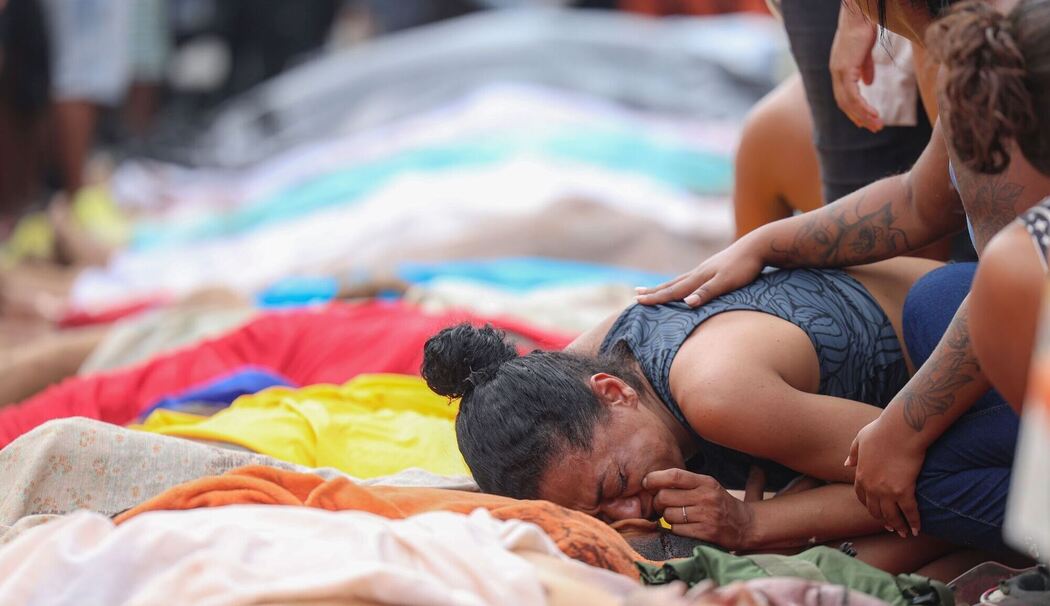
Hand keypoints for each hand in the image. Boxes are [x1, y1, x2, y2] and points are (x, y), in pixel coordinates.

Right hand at [635, 238, 764, 306]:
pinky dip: (679, 283)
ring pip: (679, 280)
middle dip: (653, 291)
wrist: (758, 246)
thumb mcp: (726, 282)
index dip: (655, 297)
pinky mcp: (713, 269)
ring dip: (664, 286)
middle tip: (636, 295)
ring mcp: (705, 269)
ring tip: (652, 289)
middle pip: (671, 284)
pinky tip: (682, 284)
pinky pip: (689, 279)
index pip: (673, 290)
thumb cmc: (744, 267)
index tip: (637, 302)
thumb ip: (707, 293)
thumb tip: (686, 303)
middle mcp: (698, 272)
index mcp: (699, 277)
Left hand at [644, 468, 754, 549]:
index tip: (647, 483)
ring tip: (674, 516)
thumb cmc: (718, 503)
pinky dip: (674, 529)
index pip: (674, 475)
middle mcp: (706, 497)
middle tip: (661, 505)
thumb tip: (652, 481)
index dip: (655, 478)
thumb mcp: (707, 486)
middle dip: (657, 502)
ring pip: (668, 515)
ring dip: (666, 517)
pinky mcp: (706, 533)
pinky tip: (681, 526)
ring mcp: (706, 516)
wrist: (745, 524)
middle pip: (665, 496)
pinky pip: (676, 530)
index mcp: (705, 482)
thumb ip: (684, 482)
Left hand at [830, 6, 881, 131]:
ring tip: (877, 125)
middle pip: (844, 104)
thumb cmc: (864, 28)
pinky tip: (874, 114)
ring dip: (863, 116)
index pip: (844, 97)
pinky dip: (862, 107)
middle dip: (859, 118)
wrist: (861, 15)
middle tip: (874, 128)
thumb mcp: (865, 52)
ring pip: (848, 103)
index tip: (866, 120)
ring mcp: (839, 72)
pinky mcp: (845, 70)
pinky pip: (853, 95)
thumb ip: (865, 68)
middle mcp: (836, 73)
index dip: (854, 110)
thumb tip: (868, 83)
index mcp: (840, 70)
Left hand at [845, 417, 924, 537]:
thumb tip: (846, 463)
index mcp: (861, 475)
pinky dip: (914, 523)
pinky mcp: (904, 491)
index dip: (869, 506)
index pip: (862, 497)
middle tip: (890, 526)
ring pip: (891, 516)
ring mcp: (887, 491)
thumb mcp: (860, 439)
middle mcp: (871, 487)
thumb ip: (854, 453)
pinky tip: (917, 529)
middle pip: (875, 510)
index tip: (876, 511)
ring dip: (898, 526)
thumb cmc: (882, 430)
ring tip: (904, 533)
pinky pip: (909, 512)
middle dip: (883, 520)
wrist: (900, 430)